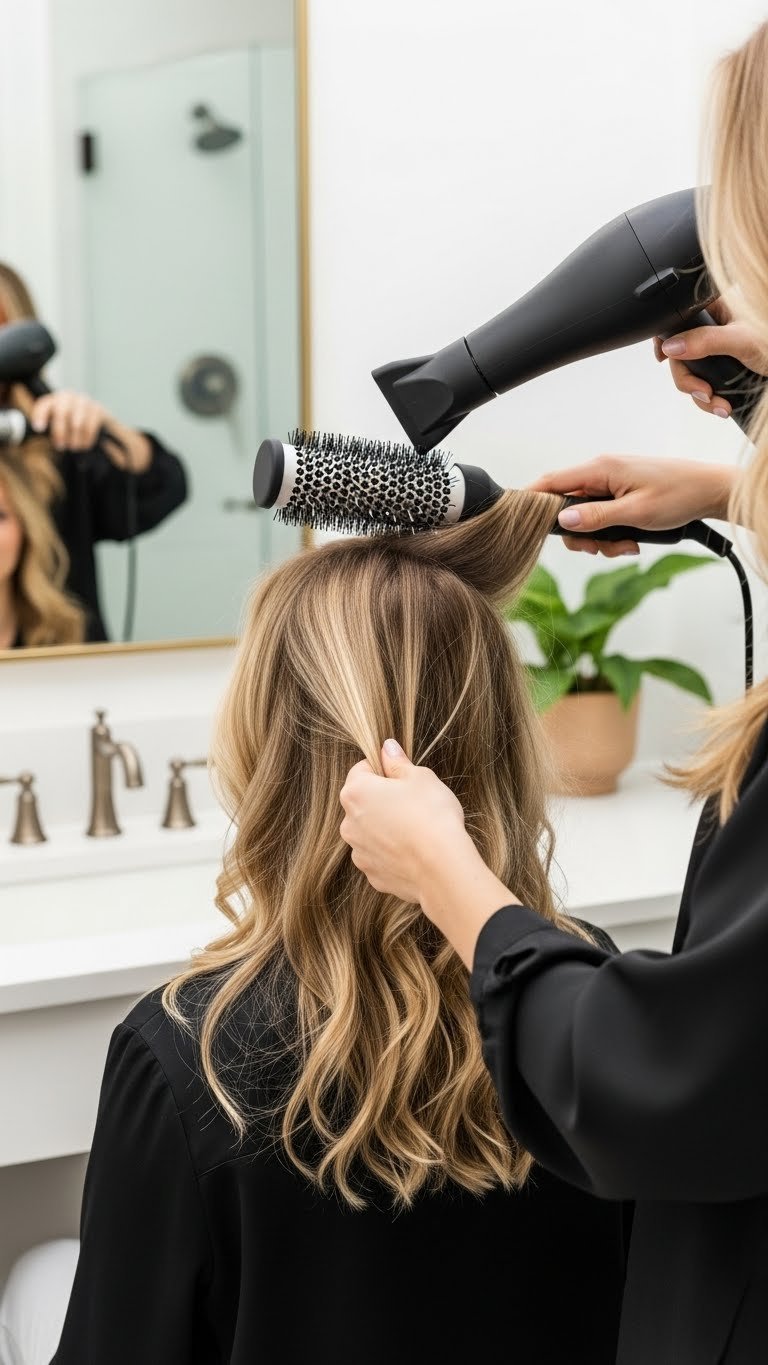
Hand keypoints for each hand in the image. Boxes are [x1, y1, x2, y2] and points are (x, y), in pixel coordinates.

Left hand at [30, 392, 152, 471]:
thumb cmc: (70, 425)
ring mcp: (84, 401)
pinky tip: (85, 445)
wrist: (94, 421)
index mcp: (54, 399)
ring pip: (77, 422)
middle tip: (60, 446)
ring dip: (75, 439)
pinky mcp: (98, 409)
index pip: (45, 405)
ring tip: (74, 447)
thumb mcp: (56, 425)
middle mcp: (68, 396)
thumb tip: (39, 429)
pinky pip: (91, 426)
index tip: (39, 428)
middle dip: (60, 432)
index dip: (40, 415)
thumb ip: (46, 426)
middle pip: (61, 413)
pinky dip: (87, 439)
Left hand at [340, 740, 467, 903]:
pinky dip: (392, 851)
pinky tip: (414, 851)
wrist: (442, 869)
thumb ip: (398, 762)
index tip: (404, 777)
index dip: (384, 769)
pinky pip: (380, 855)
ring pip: (370, 830)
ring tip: (416, 829)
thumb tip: (387, 748)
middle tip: (414, 803)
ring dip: (386, 826)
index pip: (362, 769)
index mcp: (356, 792)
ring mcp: (358, 852)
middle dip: (383, 800)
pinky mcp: (372, 874)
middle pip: (364, 802)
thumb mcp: (420, 777)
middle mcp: (348, 823)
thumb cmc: (431, 816)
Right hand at [530, 456, 736, 556]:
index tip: (523, 523)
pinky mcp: (622, 492)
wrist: (711, 491)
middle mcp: (602, 472)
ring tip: (626, 546)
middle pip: (567, 506)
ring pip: (586, 516)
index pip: (551, 482)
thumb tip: (562, 522)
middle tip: (599, 549)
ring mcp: (612, 482)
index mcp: (601, 469)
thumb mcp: (636, 513)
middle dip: (579, 534)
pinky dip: (613, 532)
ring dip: (600, 537)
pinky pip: (603, 515)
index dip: (532, 501)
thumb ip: (596, 518)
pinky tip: (633, 540)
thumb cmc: (679, 496)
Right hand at [655, 298, 767, 419]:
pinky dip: (711, 403)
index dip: (666, 339)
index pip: (679, 320)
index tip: (663, 358)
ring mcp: (718, 353)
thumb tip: (671, 346)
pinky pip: (704, 389)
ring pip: (692, 376)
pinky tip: (724, 407)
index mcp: (717, 309)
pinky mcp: (724, 372)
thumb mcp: (741, 341)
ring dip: (702, 398)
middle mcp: (715, 329)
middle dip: (690, 381)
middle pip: (681, 355)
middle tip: (704, 393)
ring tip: (721, 406)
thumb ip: (704, 341)